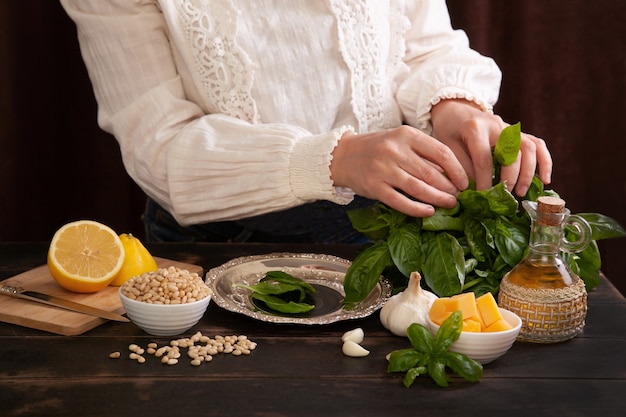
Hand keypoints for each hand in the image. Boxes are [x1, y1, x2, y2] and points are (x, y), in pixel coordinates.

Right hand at [330, 125, 468, 216]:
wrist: (342, 156)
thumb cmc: (377, 149)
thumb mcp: (400, 142)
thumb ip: (423, 154)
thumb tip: (451, 175)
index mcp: (406, 135)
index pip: (441, 152)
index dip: (457, 170)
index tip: (465, 182)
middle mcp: (395, 150)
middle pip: (431, 173)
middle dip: (449, 188)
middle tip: (458, 197)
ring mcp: (383, 169)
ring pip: (418, 188)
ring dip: (437, 199)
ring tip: (449, 204)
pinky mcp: (374, 187)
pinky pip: (400, 201)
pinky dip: (417, 208)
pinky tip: (428, 211)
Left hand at [431, 99, 551, 196]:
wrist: (455, 109)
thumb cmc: (449, 131)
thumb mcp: (447, 148)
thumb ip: (460, 167)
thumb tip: (473, 191)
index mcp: (475, 128)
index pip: (484, 159)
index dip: (485, 180)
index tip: (484, 196)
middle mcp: (496, 125)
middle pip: (512, 152)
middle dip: (510, 178)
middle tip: (505, 195)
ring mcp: (510, 127)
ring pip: (529, 148)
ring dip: (528, 173)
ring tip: (520, 192)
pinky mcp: (518, 132)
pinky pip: (537, 144)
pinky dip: (544, 162)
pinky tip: (545, 180)